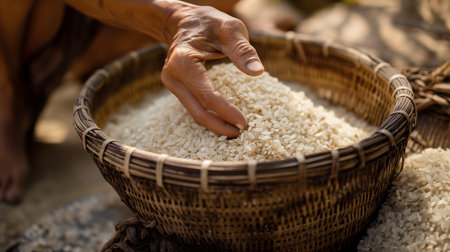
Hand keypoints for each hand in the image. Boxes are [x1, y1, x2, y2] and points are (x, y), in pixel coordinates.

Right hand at [161, 5, 263, 137]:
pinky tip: (224, 120)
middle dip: (219, 126)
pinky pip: (193, 106)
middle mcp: (172, 76)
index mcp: (183, 62)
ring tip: (234, 130)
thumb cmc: (208, 22)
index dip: (226, 112)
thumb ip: (243, 50)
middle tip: (240, 133)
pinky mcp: (176, 87)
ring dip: (214, 124)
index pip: (207, 96)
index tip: (244, 122)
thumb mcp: (230, 29)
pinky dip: (208, 115)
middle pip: (197, 112)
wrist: (183, 20)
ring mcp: (172, 84)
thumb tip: (257, 71)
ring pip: (193, 112)